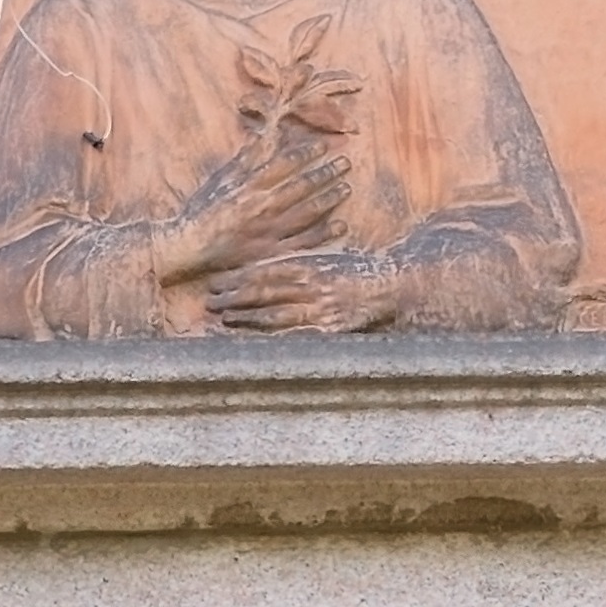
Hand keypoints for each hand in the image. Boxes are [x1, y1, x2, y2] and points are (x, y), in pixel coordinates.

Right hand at [155, 142, 347, 290]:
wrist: (189, 246)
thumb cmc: (201, 210)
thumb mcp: (220, 179)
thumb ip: (245, 160)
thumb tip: (264, 137)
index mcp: (250, 185)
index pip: (285, 164)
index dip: (307, 153)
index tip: (323, 146)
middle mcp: (263, 206)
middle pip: (303, 186)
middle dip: (327, 173)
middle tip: (346, 163)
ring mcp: (269, 231)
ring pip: (308, 212)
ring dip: (330, 199)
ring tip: (346, 188)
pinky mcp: (271, 253)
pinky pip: (303, 242)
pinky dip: (323, 234)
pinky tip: (340, 226)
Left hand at [203, 246, 402, 332]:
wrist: (395, 284)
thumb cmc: (359, 271)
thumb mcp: (327, 259)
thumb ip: (299, 264)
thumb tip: (266, 267)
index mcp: (310, 265)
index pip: (264, 271)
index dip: (237, 277)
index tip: (216, 280)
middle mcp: (311, 286)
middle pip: (264, 292)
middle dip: (234, 297)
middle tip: (210, 301)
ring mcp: (321, 309)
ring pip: (276, 316)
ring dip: (248, 319)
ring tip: (225, 320)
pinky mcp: (332, 330)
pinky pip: (298, 337)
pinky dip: (275, 341)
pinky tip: (257, 347)